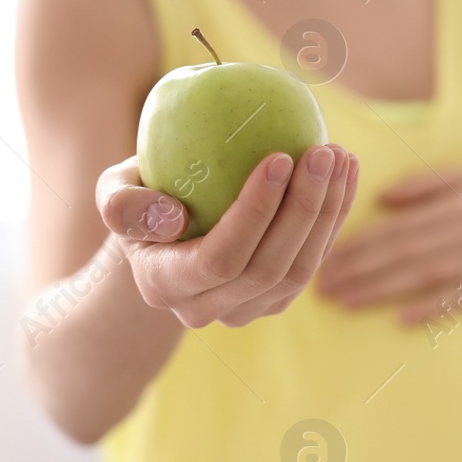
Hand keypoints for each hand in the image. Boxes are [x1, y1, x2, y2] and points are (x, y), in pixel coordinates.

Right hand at [97, 146, 357, 327]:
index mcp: (166, 286)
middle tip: (322, 152)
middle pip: (270, 268)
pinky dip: (335, 216)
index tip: (279, 157)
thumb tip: (171, 218)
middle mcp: (209, 309)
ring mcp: (250, 309)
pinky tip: (347, 171)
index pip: (220, 258)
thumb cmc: (141, 199)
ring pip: (302, 269)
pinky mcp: (280, 297)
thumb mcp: (115, 193)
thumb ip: (122, 204)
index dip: (255, 212)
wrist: (164, 232)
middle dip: (304, 208)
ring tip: (341, 157)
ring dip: (329, 211)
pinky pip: (316, 259)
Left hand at [317, 170, 461, 322]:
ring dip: (378, 291)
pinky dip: (429, 309)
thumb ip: (425, 184)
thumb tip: (381, 198)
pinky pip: (457, 300)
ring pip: (420, 277)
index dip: (356, 243)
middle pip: (399, 253)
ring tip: (344, 302)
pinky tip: (400, 320)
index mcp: (452, 205)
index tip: (324, 256)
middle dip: (355, 270)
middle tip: (320, 286)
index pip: (393, 226)